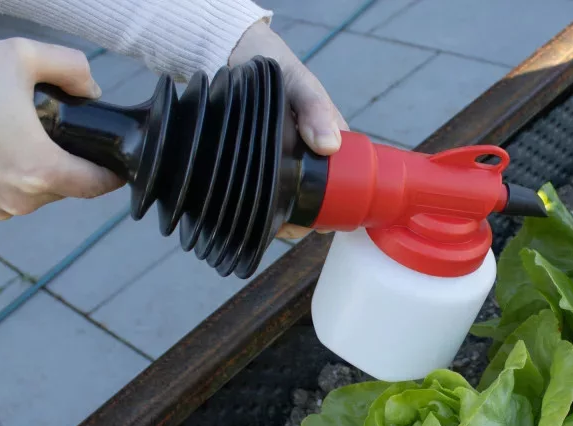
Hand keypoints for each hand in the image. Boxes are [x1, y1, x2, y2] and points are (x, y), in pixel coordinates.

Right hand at [0, 39, 122, 219]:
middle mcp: (22, 198)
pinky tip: (0, 143)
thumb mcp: (20, 56)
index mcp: (41, 170)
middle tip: (61, 130)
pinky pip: (13, 191)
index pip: (99, 186)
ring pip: (41, 190)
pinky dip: (15, 171)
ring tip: (23, 131)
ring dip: (42, 166)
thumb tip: (92, 90)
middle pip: (70, 186)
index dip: (114, 171)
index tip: (117, 156)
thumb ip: (71, 67)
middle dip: (72, 160)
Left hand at [229, 20, 346, 239]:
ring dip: (275, 216)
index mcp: (327, 143)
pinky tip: (245, 213)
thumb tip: (330, 147)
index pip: (341, 184)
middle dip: (300, 219)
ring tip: (261, 223)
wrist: (231, 52)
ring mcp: (279, 162)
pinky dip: (255, 205)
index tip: (321, 225)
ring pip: (283, 200)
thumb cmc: (273, 65)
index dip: (333, 208)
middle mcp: (305, 156)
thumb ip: (315, 109)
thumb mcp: (298, 84)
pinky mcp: (253, 163)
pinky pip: (258, 192)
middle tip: (284, 228)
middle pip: (310, 200)